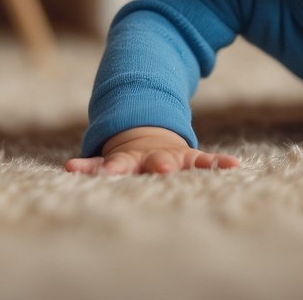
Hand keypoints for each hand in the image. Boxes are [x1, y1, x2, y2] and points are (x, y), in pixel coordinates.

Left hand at [65, 126, 240, 175]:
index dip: (105, 168)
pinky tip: (233, 166)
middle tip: (163, 168)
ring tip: (196, 167)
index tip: (93, 168)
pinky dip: (217, 163)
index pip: (113, 164)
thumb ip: (92, 165)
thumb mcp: (110, 161)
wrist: (147, 132)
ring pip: (179, 159)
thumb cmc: (126, 159)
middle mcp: (149, 158)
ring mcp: (171, 156)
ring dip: (186, 164)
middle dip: (157, 165)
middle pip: (152, 161)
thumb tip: (68, 165)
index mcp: (125, 160)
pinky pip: (205, 161)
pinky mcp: (190, 158)